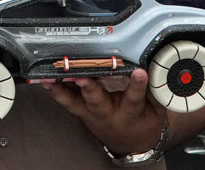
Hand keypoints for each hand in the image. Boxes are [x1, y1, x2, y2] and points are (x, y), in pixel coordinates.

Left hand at [46, 68, 166, 154]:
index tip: (139, 73)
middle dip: (91, 89)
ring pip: (76, 102)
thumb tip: (159, 62)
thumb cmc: (143, 118)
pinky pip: (66, 101)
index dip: (137, 85)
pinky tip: (45, 82)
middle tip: (85, 78)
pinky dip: (55, 90)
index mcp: (131, 111)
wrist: (131, 141)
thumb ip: (156, 86)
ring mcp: (91, 113)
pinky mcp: (81, 111)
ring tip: (53, 80)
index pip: (135, 97)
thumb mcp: (157, 106)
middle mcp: (109, 113)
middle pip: (98, 101)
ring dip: (64, 90)